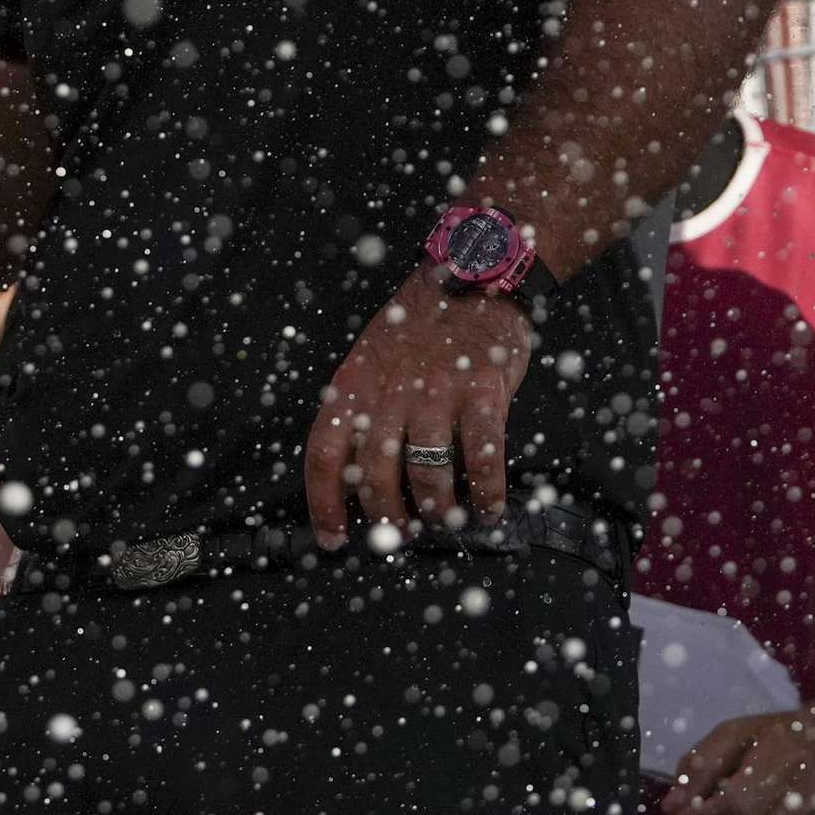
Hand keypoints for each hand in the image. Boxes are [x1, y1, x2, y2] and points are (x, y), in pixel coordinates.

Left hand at [304, 269, 534, 546]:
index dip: (324, 501)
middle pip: (374, 473)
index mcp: (353, 383)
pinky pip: (484, 456)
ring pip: (426, 472)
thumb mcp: (371, 358)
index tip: (332, 538)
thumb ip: (363, 408)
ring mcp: (436, 392)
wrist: (474, 276)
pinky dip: (488, 491)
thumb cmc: (418, 325)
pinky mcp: (483, 392)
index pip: (325, 452)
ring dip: (435, 508)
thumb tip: (357, 475)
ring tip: (443, 520)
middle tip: (399, 534)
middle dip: (386, 516)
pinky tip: (490, 507)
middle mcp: (389, 391)